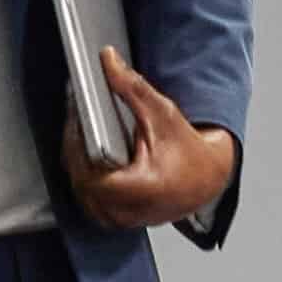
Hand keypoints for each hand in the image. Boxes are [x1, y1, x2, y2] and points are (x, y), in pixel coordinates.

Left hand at [63, 46, 236, 235]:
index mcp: (142, 188)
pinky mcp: (118, 220)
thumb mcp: (162, 114)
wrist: (206, 178)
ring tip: (80, 138)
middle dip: (75, 151)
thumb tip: (109, 61)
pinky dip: (86, 180)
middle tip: (75, 122)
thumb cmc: (189, 151)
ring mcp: (123, 220)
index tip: (75, 123)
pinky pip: (90, 202)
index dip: (77, 148)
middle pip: (81, 182)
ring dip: (78, 166)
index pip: (89, 174)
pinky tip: (86, 158)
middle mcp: (131, 210)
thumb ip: (132, 87)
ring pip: (82, 194)